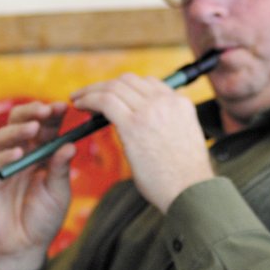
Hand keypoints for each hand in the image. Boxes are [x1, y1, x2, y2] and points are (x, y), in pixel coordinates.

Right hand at [0, 101, 74, 269]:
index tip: (66, 106)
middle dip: (33, 113)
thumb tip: (71, 145)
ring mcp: (2, 165)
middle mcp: (21, 154)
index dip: (54, 114)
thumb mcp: (59, 192)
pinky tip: (18, 154)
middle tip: (46, 109)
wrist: (22, 247)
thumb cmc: (43, 218)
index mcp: (42, 153)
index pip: (47, 126)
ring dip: (18, 130)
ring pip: (3, 137)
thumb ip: (61, 169)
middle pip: (21, 123)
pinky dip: (5, 156)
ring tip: (33, 127)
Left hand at [70, 73, 213, 210]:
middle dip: (106, 86)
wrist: (190, 190)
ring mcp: (150, 110)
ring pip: (113, 87)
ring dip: (92, 90)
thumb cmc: (185, 175)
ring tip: (79, 100)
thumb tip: (142, 127)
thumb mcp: (182, 138)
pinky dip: (88, 99)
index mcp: (181, 104)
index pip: (149, 83)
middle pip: (128, 80)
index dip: (126, 87)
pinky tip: (79, 106)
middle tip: (90, 96)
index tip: (112, 96)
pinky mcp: (133, 124)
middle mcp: (166, 101)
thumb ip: (166, 124)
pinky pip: (104, 100)